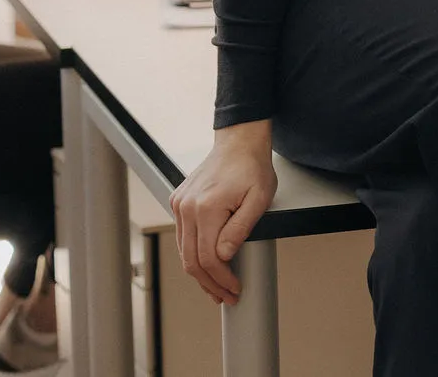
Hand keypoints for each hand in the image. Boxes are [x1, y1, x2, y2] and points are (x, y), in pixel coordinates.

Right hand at [170, 121, 275, 303]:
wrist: (238, 142)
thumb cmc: (252, 167)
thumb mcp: (259, 199)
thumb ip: (241, 229)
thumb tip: (224, 256)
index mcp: (206, 207)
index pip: (209, 258)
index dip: (222, 279)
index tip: (235, 288)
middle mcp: (187, 207)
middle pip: (192, 260)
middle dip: (210, 284)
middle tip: (226, 296)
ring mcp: (179, 204)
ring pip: (184, 252)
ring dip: (200, 274)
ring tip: (217, 287)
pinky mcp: (178, 202)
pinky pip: (183, 237)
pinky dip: (194, 255)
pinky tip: (207, 265)